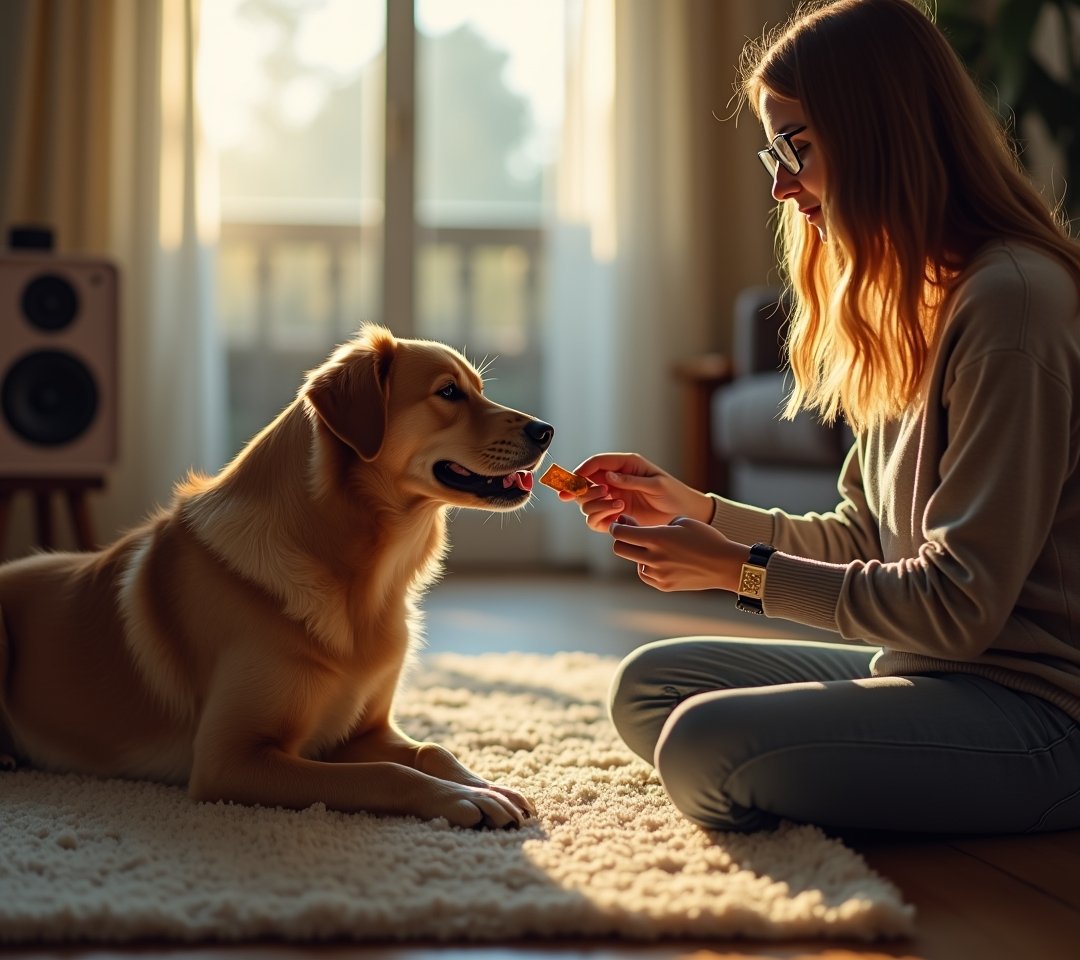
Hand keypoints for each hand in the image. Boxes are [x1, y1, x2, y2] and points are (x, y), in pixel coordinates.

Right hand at [560, 452, 712, 532]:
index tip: (575, 479)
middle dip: (583, 490)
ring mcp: (613, 499)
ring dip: (596, 505)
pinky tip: (618, 516)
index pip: (595, 463)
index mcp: (624, 466)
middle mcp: (615, 481)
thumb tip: (607, 476)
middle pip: (584, 484)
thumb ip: (630, 480)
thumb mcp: (656, 484)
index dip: (582, 470)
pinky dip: (600, 518)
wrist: (684, 514)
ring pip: (587, 503)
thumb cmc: (674, 494)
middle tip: (600, 495)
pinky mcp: (615, 516)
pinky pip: (595, 519)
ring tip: (618, 506)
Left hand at [608, 515, 747, 591]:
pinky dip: (648, 566)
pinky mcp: (664, 585)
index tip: (620, 522)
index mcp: (657, 538)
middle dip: (621, 539)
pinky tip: (660, 559)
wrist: (725, 564)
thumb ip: (656, 525)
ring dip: (638, 553)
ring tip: (654, 546)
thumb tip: (637, 528)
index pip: (621, 533)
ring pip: (634, 562)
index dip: (616, 526)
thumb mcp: (681, 521)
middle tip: (630, 532)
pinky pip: (646, 574)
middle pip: (620, 549)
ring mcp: (658, 574)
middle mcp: (654, 557)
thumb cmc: (705, 538)